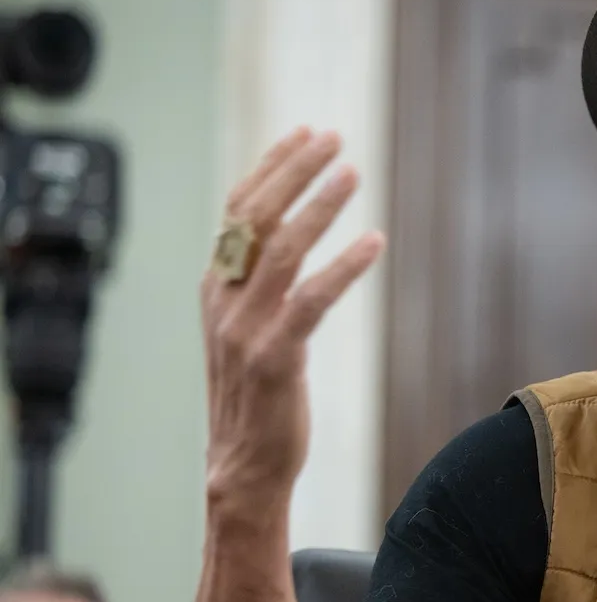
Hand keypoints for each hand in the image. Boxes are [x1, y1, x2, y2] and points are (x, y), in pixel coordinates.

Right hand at [202, 128, 383, 506]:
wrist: (244, 468)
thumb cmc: (257, 398)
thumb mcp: (246, 331)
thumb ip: (256, 285)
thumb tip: (280, 237)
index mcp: (216, 289)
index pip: (237, 211)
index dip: (270, 167)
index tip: (303, 133)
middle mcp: (225, 301)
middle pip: (254, 217)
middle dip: (294, 170)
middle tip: (333, 136)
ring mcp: (246, 330)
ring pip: (280, 250)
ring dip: (319, 205)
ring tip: (353, 173)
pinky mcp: (275, 359)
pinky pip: (310, 300)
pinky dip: (343, 267)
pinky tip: (374, 242)